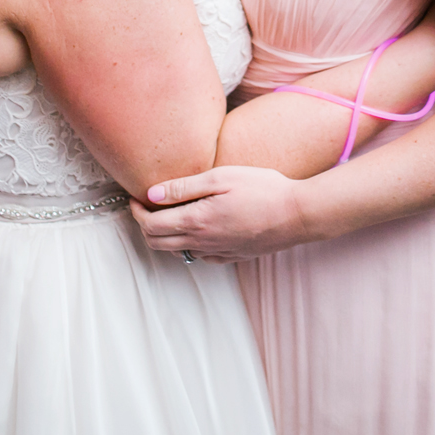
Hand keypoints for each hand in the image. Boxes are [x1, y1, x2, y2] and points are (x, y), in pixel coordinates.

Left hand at [130, 165, 312, 263]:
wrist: (298, 214)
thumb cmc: (263, 189)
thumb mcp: (220, 177)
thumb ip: (183, 187)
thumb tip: (151, 194)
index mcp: (196, 221)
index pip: (150, 225)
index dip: (137, 212)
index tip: (136, 197)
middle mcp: (203, 242)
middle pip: (157, 243)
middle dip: (145, 225)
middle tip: (147, 206)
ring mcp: (218, 252)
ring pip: (177, 252)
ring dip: (165, 236)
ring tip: (170, 214)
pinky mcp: (233, 256)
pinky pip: (201, 256)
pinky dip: (189, 245)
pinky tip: (198, 227)